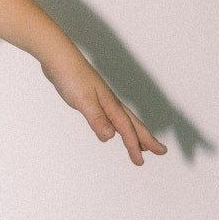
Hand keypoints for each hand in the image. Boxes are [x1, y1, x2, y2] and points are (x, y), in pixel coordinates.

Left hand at [41, 47, 167, 165]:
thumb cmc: (70, 76)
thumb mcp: (83, 101)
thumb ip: (96, 118)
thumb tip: (110, 137)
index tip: (140, 162)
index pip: (125, 129)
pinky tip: (112, 129)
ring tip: (142, 145)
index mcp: (109, 104)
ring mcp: (101, 99)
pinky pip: (110, 116)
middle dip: (146, 139)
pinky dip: (116, 125)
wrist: (58, 57)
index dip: (133, 146)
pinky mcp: (91, 97)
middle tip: (160, 151)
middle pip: (132, 124)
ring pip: (123, 120)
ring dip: (133, 133)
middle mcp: (109, 102)